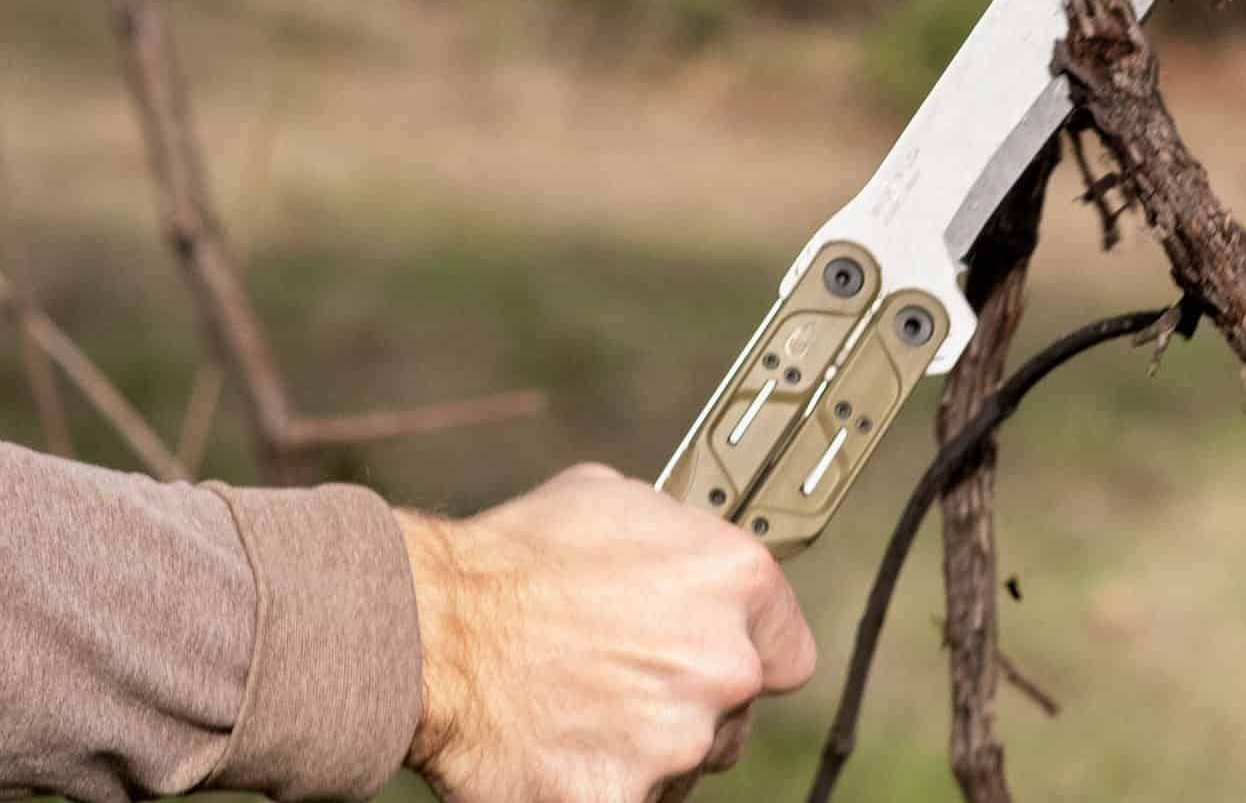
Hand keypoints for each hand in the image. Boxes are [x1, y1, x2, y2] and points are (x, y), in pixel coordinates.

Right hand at [395, 463, 815, 802]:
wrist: (429, 630)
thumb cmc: (514, 558)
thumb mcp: (616, 501)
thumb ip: (678, 538)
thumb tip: (689, 553)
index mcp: (736, 579)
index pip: (788, 649)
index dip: (750, 655)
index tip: (718, 659)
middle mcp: (723, 660)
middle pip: (734, 713)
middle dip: (687, 703)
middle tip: (618, 682)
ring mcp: (677, 739)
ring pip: (684, 765)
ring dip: (645, 749)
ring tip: (575, 708)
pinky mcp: (623, 800)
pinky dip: (594, 786)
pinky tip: (556, 752)